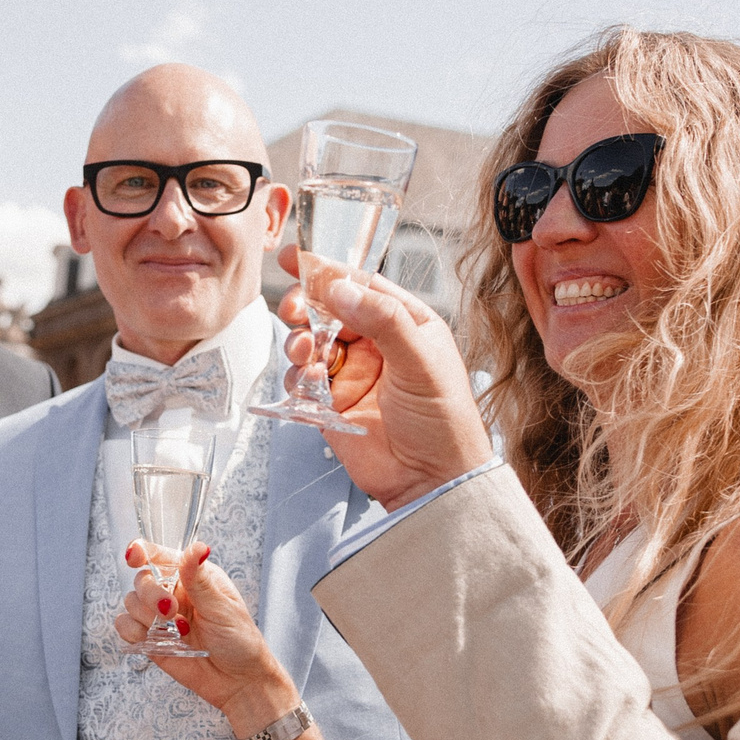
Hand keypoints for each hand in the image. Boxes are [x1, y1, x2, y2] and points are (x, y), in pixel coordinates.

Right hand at [114, 542, 300, 739]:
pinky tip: (157, 640)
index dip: (142, 551)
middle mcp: (173, 593)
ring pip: (131, 603)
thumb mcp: (223, 608)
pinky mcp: (150, 639)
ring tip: (177, 632)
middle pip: (141, 580)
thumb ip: (200, 580)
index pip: (160, 556)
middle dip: (151, 594)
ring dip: (147, 617)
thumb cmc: (239, 641)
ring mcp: (160, 617)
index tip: (134, 556)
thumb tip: (197, 548)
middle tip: (172, 611)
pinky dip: (134, 633)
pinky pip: (126, 628)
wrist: (238, 681)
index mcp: (193, 577)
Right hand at [275, 243, 494, 508]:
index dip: (327, 270)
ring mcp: (352, 375)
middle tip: (295, 310)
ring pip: (310, 345)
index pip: (361, 285)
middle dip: (305, 306)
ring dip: (299, 343)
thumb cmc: (444, 421)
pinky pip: (303, 383)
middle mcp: (376, 345)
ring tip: (304, 352)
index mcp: (405, 323)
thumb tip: (340, 288)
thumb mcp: (420, 360)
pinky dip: (299, 380)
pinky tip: (311, 386)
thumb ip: (383, 319)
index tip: (295, 258)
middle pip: (328, 311)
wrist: (432, 480)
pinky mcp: (332, 407)